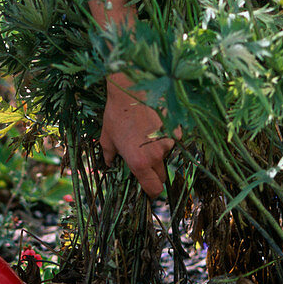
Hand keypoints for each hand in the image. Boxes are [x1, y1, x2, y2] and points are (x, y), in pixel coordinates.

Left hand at [99, 73, 176, 198]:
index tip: (148, 190)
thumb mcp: (107, 138)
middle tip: (144, 162)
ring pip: (167, 157)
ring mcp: (168, 143)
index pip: (153, 189)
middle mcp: (156, 156)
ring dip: (160, 154)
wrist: (130, 91)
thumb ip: (108, 156)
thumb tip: (109, 163)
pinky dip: (166, 139)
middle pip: (162, 176)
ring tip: (146, 139)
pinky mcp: (175, 130)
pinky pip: (173, 141)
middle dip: (154, 174)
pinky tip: (155, 127)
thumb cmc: (115, 115)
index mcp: (139, 163)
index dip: (151, 193)